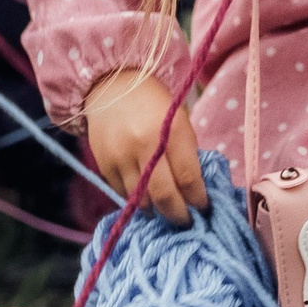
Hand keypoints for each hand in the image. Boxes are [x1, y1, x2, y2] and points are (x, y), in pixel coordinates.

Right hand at [83, 67, 207, 224]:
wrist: (112, 85)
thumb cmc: (154, 105)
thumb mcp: (179, 122)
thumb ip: (186, 155)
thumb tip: (194, 193)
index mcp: (171, 131)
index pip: (188, 178)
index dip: (198, 199)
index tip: (203, 208)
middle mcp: (144, 145)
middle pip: (164, 196)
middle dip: (179, 215)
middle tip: (186, 221)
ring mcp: (121, 156)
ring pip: (142, 200)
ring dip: (156, 210)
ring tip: (165, 210)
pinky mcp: (104, 163)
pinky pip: (122, 194)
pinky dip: (136, 199)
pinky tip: (144, 196)